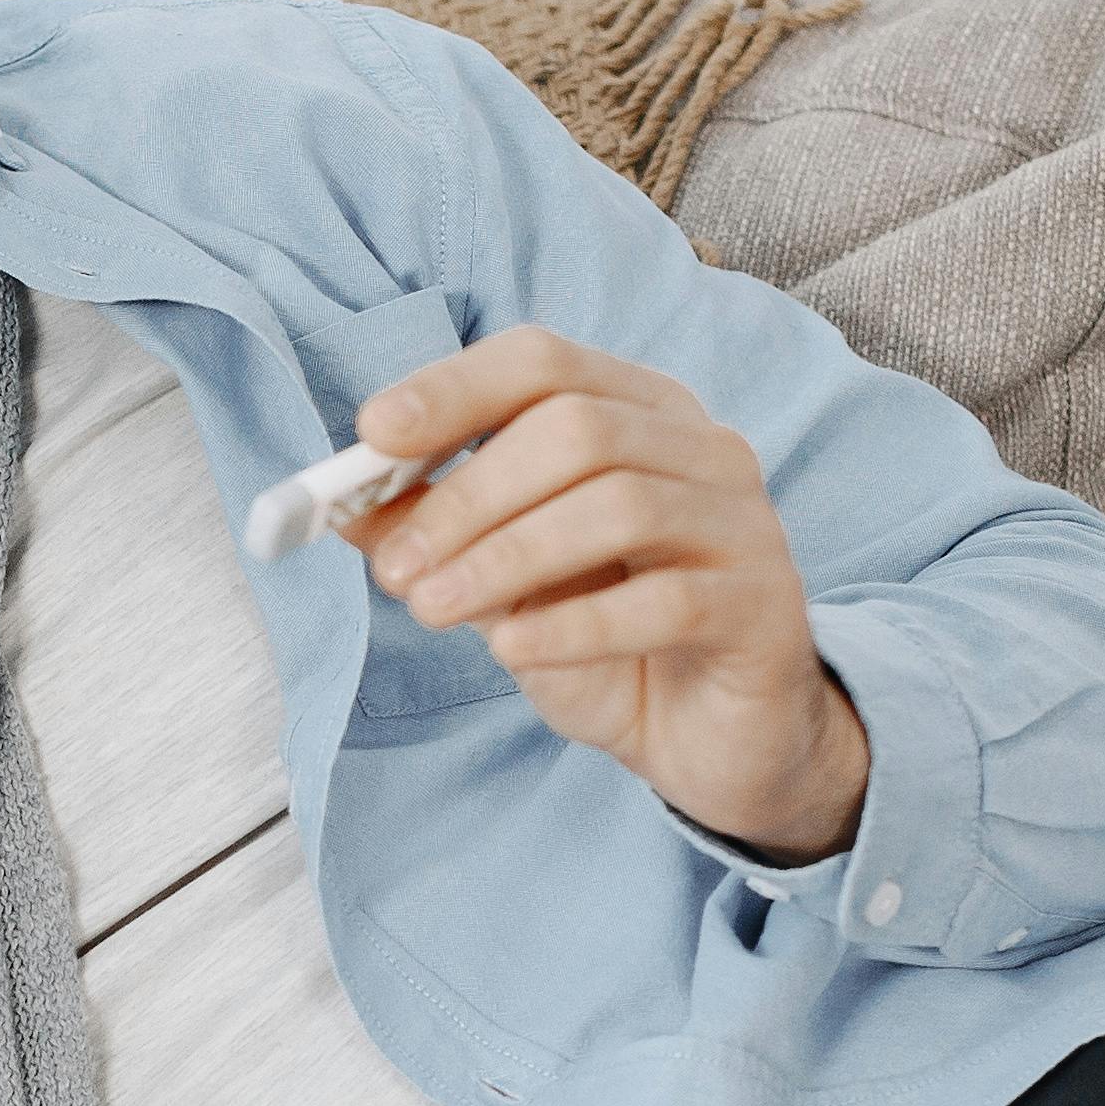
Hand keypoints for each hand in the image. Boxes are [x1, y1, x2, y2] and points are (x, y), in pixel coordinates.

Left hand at [349, 328, 869, 862]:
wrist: (713, 744)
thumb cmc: (611, 647)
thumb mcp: (505, 587)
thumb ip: (436, 537)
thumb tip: (340, 502)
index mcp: (637, 413)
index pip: (544, 361)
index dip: (453, 389)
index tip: (373, 434)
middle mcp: (702, 448)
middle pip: (577, 428)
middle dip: (468, 495)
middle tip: (396, 567)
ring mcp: (743, 523)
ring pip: (619, 505)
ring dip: (506, 558)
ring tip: (435, 612)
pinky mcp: (763, 607)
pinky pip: (664, 601)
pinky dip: (574, 625)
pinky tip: (512, 652)